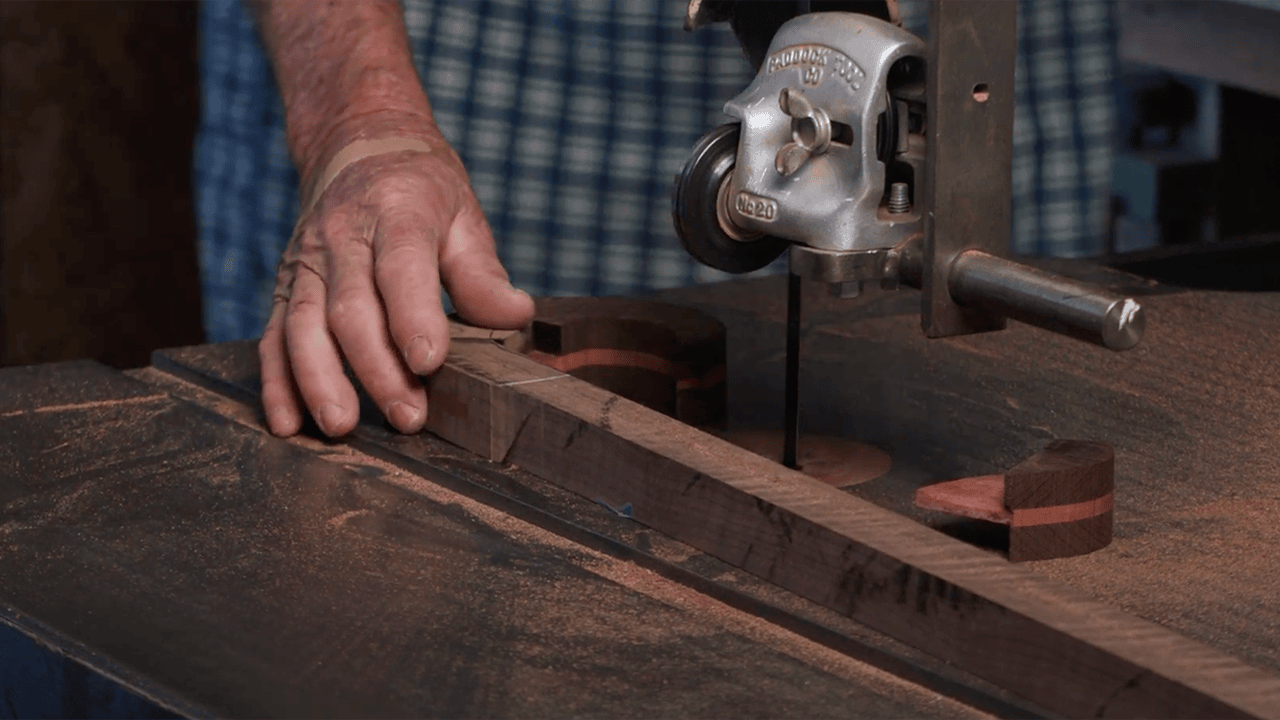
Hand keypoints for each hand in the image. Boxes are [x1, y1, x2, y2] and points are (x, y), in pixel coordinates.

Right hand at [258, 132, 534, 437]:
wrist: (356, 143)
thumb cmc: (420, 188)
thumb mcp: (462, 215)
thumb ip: (483, 272)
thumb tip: (516, 316)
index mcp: (396, 211)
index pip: (401, 266)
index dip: (413, 315)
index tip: (429, 361)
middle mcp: (342, 237)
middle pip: (351, 308)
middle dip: (377, 368)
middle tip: (408, 415)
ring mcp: (308, 264)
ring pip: (304, 326)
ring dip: (319, 380)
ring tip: (341, 425)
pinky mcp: (286, 288)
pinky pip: (273, 337)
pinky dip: (276, 382)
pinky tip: (288, 422)